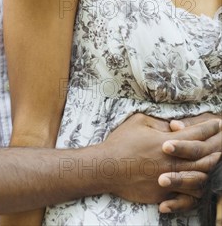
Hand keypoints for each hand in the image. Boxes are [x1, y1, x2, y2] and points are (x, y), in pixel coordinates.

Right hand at [103, 113, 220, 208]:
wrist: (107, 168)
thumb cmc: (121, 142)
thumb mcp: (139, 122)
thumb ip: (160, 123)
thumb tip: (175, 126)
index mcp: (167, 141)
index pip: (195, 134)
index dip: (208, 128)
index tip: (216, 123)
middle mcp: (171, 161)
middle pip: (204, 157)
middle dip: (216, 149)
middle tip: (221, 144)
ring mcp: (169, 179)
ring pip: (200, 178)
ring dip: (209, 170)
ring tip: (212, 164)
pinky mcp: (163, 194)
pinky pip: (187, 196)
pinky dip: (195, 190)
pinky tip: (197, 185)